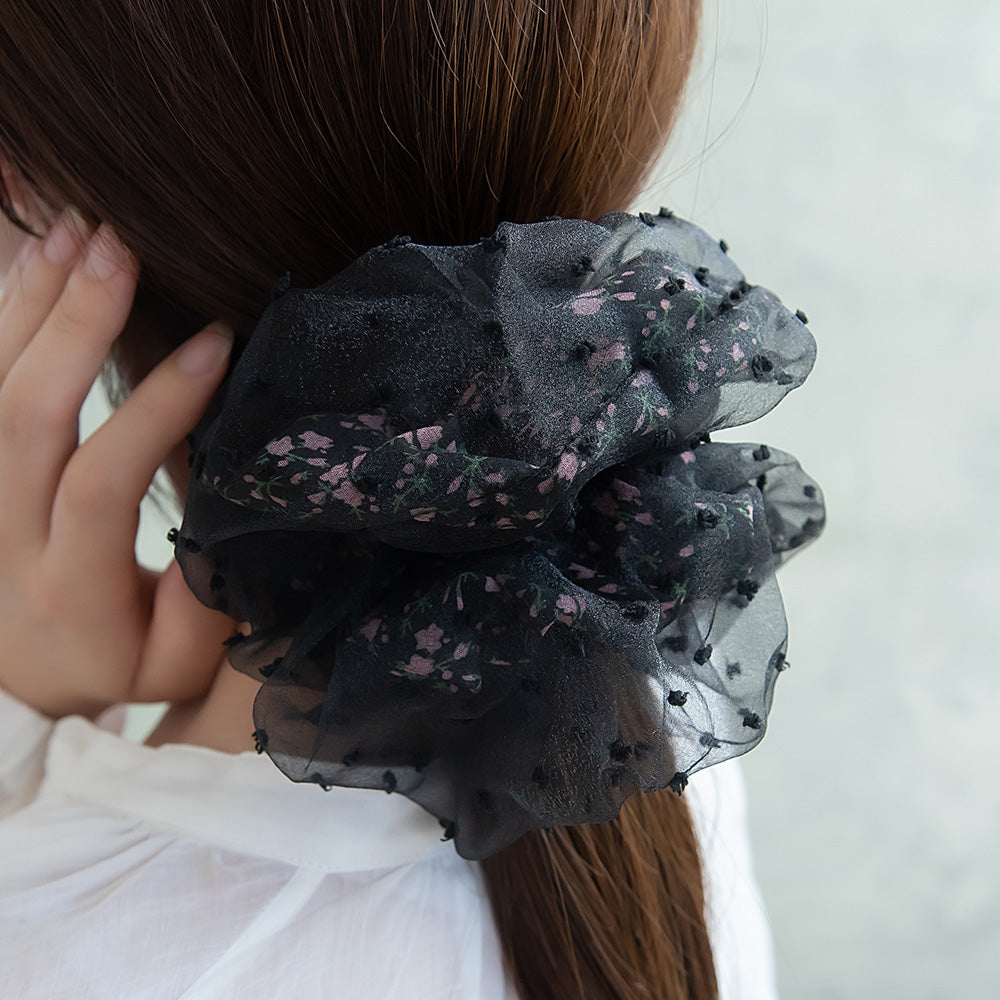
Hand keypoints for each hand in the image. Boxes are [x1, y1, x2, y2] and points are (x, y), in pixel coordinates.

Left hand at [0, 208, 238, 719]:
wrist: (8, 679)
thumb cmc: (110, 662)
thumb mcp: (170, 668)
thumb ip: (201, 611)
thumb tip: (218, 527)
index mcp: (69, 587)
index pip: (102, 482)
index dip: (156, 407)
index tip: (214, 342)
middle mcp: (2, 537)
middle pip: (24, 417)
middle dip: (75, 324)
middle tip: (121, 247)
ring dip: (31, 301)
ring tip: (77, 226)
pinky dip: (2, 316)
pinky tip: (36, 258)